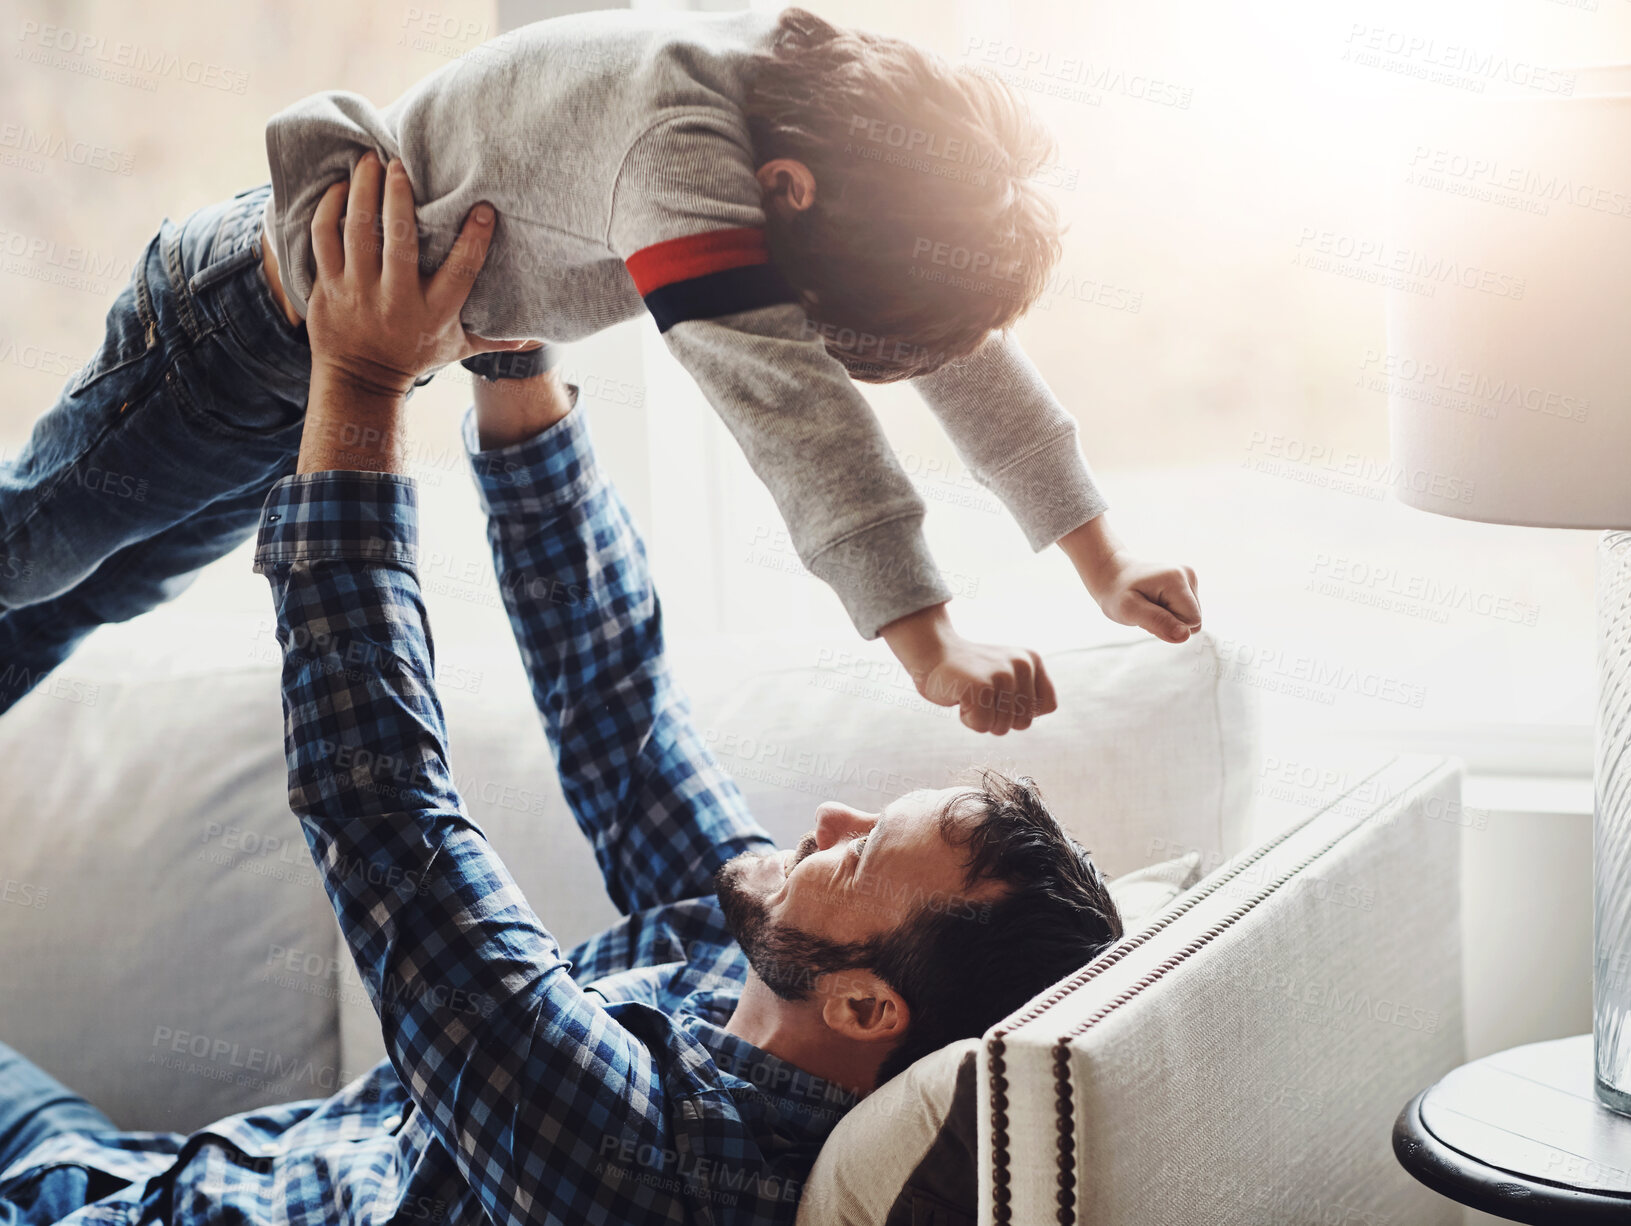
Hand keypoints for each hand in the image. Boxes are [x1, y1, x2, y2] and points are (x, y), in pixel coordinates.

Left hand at [304, 149, 530, 399]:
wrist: (359, 381)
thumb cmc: (413, 356)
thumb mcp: (457, 348)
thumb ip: (494, 337)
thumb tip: (537, 339)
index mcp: (435, 310)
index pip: (461, 270)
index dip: (475, 238)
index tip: (483, 208)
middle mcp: (396, 299)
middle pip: (399, 239)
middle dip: (398, 195)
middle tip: (399, 163)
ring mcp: (358, 291)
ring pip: (358, 230)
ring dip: (362, 190)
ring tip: (368, 161)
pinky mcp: (329, 286)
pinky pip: (325, 237)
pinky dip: (331, 208)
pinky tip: (342, 187)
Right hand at [879, 604, 1056, 735]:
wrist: (932, 654)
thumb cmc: (970, 674)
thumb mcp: (1009, 675)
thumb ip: (1029, 693)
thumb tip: (1039, 713)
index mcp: (1033, 660)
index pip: (1047, 706)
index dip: (1021, 709)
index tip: (1000, 693)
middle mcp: (1022, 665)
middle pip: (1023, 723)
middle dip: (998, 717)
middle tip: (981, 694)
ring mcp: (1002, 675)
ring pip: (1002, 728)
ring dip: (981, 718)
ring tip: (970, 694)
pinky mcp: (980, 686)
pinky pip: (982, 726)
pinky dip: (967, 719)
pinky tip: (961, 697)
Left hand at [1059, 515, 1201, 644]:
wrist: (1113, 575)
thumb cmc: (1117, 593)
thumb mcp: (1129, 610)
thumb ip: (1157, 622)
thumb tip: (1185, 636)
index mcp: (1176, 579)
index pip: (1192, 621)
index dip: (1170, 626)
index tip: (1148, 614)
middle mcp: (1188, 574)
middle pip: (1194, 620)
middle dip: (1170, 623)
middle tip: (1146, 611)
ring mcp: (1189, 577)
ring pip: (1190, 618)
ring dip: (1169, 619)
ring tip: (1149, 606)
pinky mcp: (1188, 584)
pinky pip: (1187, 612)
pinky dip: (1170, 613)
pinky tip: (1154, 603)